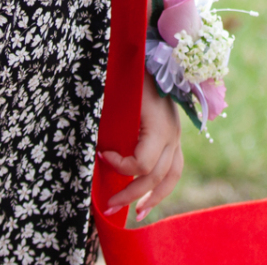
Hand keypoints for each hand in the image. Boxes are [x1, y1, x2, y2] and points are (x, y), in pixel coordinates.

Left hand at [100, 82, 184, 223]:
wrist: (152, 52)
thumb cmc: (130, 73)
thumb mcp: (116, 95)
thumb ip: (106, 122)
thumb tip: (91, 147)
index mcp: (158, 125)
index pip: (142, 163)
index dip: (120, 166)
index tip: (101, 154)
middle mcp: (172, 134)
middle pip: (155, 176)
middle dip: (129, 193)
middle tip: (106, 206)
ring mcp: (176, 136)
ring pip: (170, 177)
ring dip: (152, 198)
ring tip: (135, 214)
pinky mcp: (174, 136)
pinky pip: (174, 168)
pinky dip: (162, 187)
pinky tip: (147, 200)